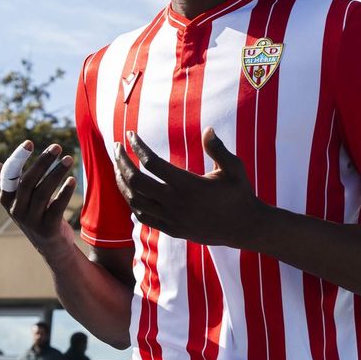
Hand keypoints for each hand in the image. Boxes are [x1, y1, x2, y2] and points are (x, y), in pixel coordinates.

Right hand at [0, 142, 75, 254]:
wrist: (50, 245)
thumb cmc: (33, 212)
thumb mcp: (18, 195)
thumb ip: (3, 175)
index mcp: (7, 199)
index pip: (8, 175)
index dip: (18, 159)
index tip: (29, 143)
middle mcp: (16, 210)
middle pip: (27, 182)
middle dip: (42, 163)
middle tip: (57, 147)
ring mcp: (31, 221)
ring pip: (43, 193)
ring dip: (56, 174)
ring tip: (69, 159)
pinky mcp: (48, 229)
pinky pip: (56, 208)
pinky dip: (65, 193)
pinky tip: (72, 180)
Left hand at [111, 129, 259, 246]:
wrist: (244, 228)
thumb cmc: (240, 194)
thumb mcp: (235, 168)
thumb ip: (219, 149)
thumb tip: (208, 129)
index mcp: (187, 184)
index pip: (152, 163)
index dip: (137, 147)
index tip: (130, 135)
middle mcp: (175, 202)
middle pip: (135, 181)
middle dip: (121, 162)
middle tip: (116, 148)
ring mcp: (171, 218)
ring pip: (135, 200)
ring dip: (122, 182)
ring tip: (118, 167)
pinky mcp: (172, 229)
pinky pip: (143, 217)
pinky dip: (132, 203)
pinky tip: (130, 191)